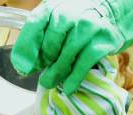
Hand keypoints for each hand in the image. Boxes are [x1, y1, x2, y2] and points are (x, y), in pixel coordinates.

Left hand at [11, 0, 132, 93]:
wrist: (111, 12)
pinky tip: (68, 88)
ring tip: (49, 83)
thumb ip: (39, 36)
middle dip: (42, 63)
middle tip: (41, 74)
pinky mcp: (101, 42)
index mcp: (53, 7)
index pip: (34, 26)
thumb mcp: (55, 18)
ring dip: (55, 73)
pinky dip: (74, 79)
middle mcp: (69, 14)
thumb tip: (24, 65)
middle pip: (50, 45)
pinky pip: (83, 64)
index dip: (26, 49)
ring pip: (66, 56)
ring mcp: (87, 28)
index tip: (22, 67)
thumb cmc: (76, 19)